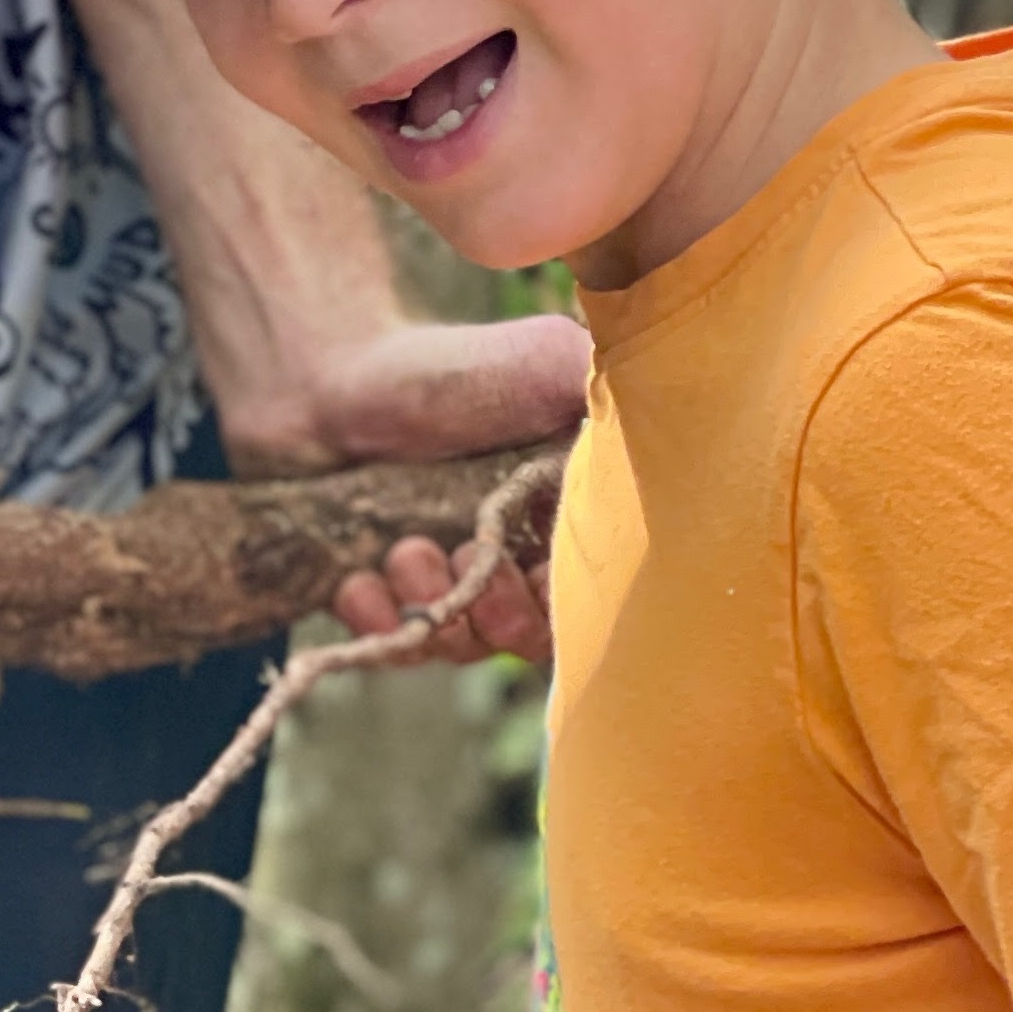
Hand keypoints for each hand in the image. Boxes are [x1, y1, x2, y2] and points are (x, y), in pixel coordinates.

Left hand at [297, 312, 588, 665]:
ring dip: (433, 612)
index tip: (531, 568)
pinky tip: (360, 581)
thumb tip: (688, 441)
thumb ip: (612, 400)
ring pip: (459, 649)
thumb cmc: (445, 369)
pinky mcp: (381, 598)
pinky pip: (387, 646)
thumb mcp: (544, 362)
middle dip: (501, 618)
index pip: (598, 598)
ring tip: (405, 552)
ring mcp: (446, 586)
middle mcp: (514, 564)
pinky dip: (377, 622)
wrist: (325, 369)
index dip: (571, 603)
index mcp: (567, 521)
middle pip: (529, 639)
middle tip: (464, 563)